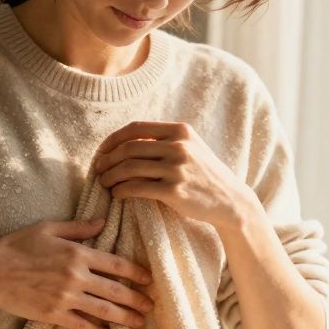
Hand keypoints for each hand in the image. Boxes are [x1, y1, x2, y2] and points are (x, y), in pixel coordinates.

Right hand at [0, 216, 155, 328]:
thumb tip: (103, 221)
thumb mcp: (48, 228)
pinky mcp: (52, 315)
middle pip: (116, 290)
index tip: (149, 280)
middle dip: (137, 299)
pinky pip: (81, 326)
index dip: (137, 273)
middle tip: (152, 306)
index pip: (117, 265)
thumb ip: (78, 227)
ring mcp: (65, 298)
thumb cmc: (16, 246)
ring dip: (125, 317)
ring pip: (104, 310)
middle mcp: (76, 277)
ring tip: (139, 323)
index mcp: (77, 253)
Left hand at [92, 121, 262, 229]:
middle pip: (129, 147)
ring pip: (130, 167)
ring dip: (110, 175)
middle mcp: (178, 146)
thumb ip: (165, 139)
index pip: (136, 128)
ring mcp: (177, 168)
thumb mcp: (191, 147)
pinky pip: (137, 187)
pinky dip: (121, 190)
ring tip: (104, 182)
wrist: (229, 200)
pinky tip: (116, 193)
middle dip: (107, 159)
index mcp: (180, 130)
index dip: (113, 139)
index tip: (102, 150)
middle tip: (98, 169)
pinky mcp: (174, 191)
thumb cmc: (204, 174)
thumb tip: (127, 140)